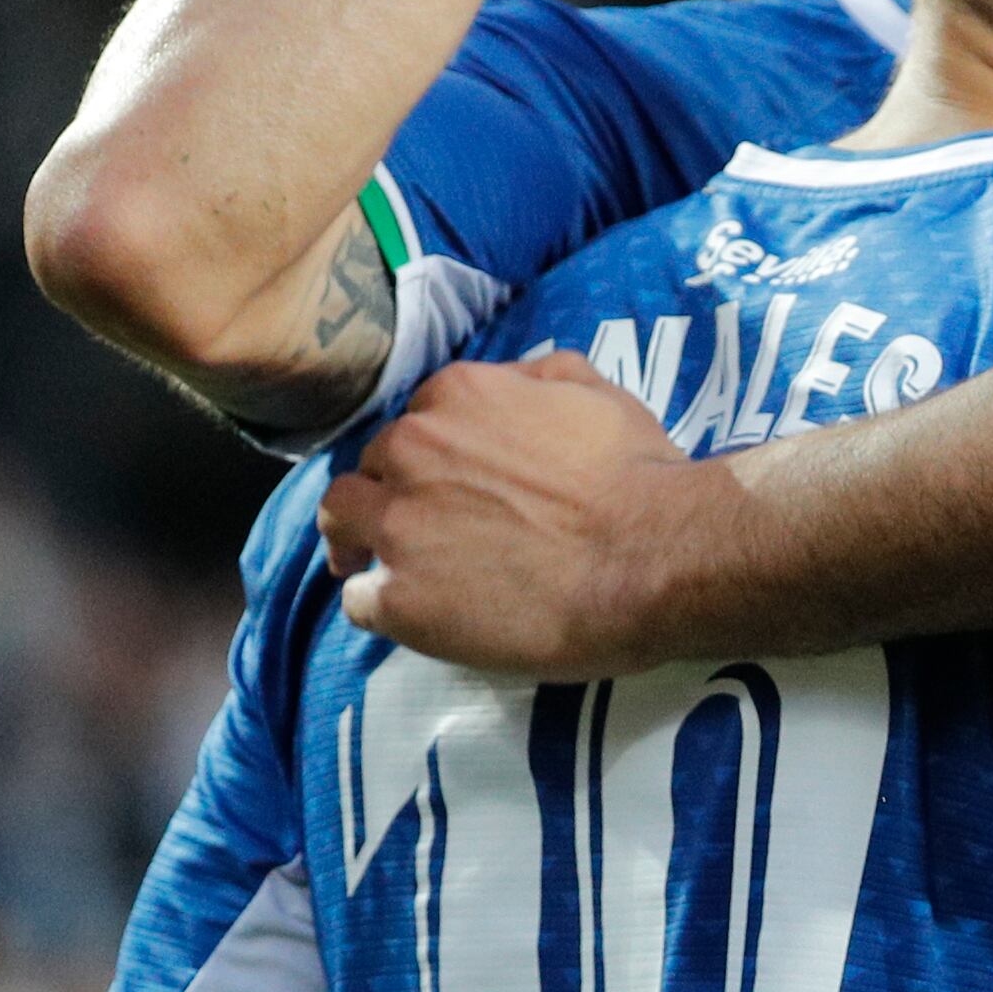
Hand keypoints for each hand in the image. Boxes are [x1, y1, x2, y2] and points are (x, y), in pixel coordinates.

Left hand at [319, 352, 697, 674]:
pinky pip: (360, 599)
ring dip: (361, 539)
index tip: (455, 479)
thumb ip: (543, 378)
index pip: (416, 420)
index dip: (434, 453)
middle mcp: (410, 451)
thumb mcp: (601, 395)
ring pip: (341, 522)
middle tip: (432, 524)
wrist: (651, 558)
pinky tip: (416, 613)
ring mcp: (398, 526)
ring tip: (390, 566)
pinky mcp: (400, 597)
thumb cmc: (637, 475)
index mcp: (456, 396)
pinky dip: (382, 603)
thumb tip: (515, 381)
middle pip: (372, 467)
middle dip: (396, 490)